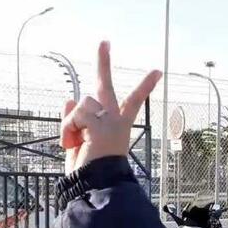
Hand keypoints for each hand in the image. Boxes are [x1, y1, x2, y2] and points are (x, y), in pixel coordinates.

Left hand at [60, 41, 161, 173]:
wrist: (96, 184)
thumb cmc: (90, 170)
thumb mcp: (80, 142)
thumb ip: (76, 120)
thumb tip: (69, 98)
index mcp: (117, 125)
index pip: (132, 101)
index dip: (145, 86)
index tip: (158, 72)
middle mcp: (116, 120)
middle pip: (105, 85)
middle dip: (103, 61)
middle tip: (104, 42)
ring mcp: (109, 120)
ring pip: (82, 104)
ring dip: (72, 123)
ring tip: (73, 143)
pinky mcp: (99, 122)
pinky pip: (77, 113)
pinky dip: (69, 128)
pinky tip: (72, 143)